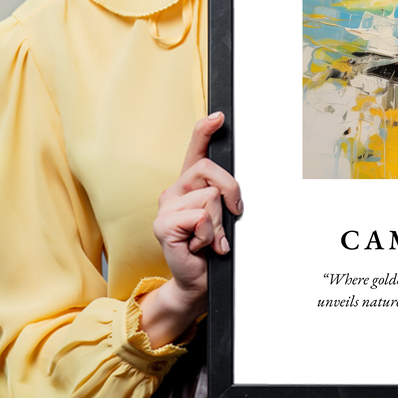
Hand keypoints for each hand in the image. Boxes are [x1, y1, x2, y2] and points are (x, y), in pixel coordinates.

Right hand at [138, 112, 242, 346]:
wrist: (198, 281)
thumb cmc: (212, 248)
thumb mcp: (223, 216)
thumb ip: (224, 196)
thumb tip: (234, 189)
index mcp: (189, 185)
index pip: (195, 150)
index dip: (205, 131)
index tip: (219, 116)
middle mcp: (174, 191)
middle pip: (210, 170)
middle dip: (231, 192)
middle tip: (232, 216)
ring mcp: (165, 207)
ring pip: (210, 197)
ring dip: (219, 223)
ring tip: (210, 239)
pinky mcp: (163, 225)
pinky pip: (200, 217)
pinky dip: (209, 235)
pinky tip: (200, 246)